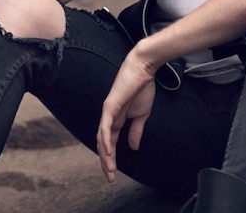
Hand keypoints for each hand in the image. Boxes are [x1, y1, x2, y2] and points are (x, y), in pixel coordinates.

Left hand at [96, 48, 156, 182]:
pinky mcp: (110, 106)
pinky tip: (108, 151)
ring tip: (109, 169)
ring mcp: (108, 112)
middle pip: (103, 144)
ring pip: (102, 138)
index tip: (114, 173)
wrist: (144, 69)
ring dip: (105, 155)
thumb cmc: (142, 88)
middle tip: (110, 177)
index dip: (111, 158)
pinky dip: (106, 140)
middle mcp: (109, 118)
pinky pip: (105, 126)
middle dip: (106, 161)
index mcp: (117, 120)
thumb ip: (136, 131)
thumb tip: (133, 147)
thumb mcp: (142, 115)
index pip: (110, 143)